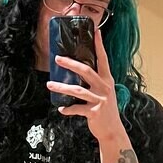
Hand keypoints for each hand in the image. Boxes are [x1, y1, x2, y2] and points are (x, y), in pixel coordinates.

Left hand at [46, 23, 122, 142]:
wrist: (112, 130)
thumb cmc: (105, 109)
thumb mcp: (104, 92)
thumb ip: (94, 81)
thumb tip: (77, 71)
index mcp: (107, 80)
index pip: (103, 59)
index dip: (99, 45)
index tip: (96, 31)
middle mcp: (105, 87)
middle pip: (86, 71)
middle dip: (71, 63)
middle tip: (58, 59)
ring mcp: (100, 100)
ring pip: (78, 90)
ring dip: (62, 87)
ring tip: (50, 85)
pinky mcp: (94, 112)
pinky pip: (77, 108)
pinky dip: (67, 109)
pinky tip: (61, 109)